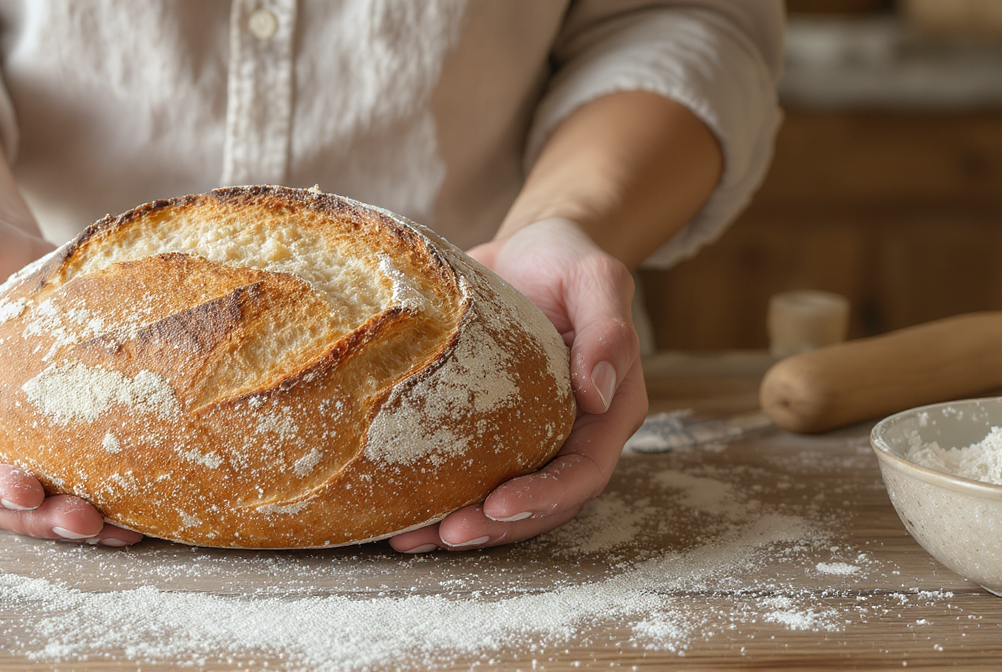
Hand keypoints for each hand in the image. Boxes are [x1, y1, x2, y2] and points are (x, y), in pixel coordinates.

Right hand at [0, 214, 144, 547]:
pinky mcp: (38, 436)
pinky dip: (92, 501)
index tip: (25, 490)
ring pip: (22, 503)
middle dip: (33, 518)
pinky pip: (59, 479)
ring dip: (62, 521)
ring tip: (113, 529)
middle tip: (86, 522)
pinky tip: (130, 516)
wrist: (6, 246)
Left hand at [388, 218, 648, 552]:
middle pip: (544, 503)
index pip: (585, 470)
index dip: (546, 496)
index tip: (499, 505)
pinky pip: (470, 474)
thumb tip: (599, 394)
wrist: (527, 249)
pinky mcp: (491, 431)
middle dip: (497, 526)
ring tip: (413, 540)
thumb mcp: (595, 277)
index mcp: (610, 408)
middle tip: (446, 535)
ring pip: (505, 500)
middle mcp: (574, 433)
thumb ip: (607, 330)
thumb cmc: (566, 259)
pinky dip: (440, 497)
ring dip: (463, 526)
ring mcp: (531, 437)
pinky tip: (399, 513)